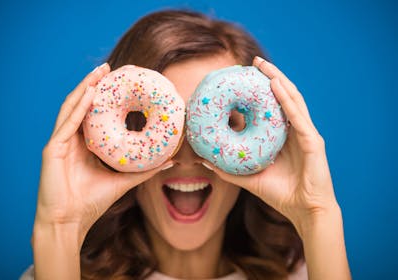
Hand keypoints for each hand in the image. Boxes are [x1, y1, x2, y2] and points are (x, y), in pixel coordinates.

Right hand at [34, 63, 171, 243]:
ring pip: (71, 108)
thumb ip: (145, 169)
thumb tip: (172, 160)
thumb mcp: (123, 180)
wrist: (69, 222)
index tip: (119, 80)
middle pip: (81, 104)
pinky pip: (66, 124)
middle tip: (108, 67)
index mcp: (83, 144)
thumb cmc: (92, 202)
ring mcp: (60, 142)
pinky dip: (78, 107)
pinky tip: (90, 93)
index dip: (104, 95)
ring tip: (99, 72)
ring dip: (85, 88)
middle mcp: (70, 139)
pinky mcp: (52, 149)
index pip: (92, 113)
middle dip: (93, 83)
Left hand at [203, 57, 338, 233]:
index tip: (242, 77)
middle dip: (269, 77)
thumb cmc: (280, 194)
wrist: (305, 211)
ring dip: (278, 80)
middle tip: (254, 62)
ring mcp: (305, 133)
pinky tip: (275, 84)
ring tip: (264, 65)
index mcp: (283, 136)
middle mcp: (295, 130)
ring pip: (292, 99)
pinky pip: (298, 116)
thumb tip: (204, 160)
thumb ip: (228, 169)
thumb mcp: (249, 177)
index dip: (259, 90)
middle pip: (283, 97)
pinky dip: (287, 99)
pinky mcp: (313, 140)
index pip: (271, 107)